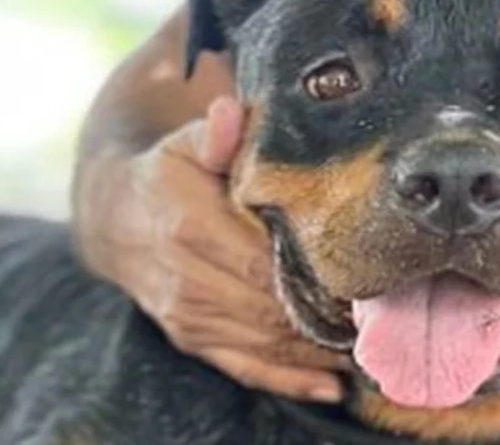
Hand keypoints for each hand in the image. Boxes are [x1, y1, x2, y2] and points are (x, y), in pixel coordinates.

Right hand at [75, 96, 346, 402]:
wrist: (114, 220)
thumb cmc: (166, 175)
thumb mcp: (186, 143)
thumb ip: (216, 131)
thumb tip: (235, 114)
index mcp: (190, 224)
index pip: (264, 261)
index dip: (317, 276)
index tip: (367, 278)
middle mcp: (187, 277)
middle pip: (272, 308)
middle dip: (329, 317)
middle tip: (385, 316)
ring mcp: (188, 314)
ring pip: (265, 343)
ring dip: (319, 351)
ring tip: (371, 346)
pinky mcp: (190, 337)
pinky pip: (244, 366)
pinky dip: (290, 379)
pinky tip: (332, 384)